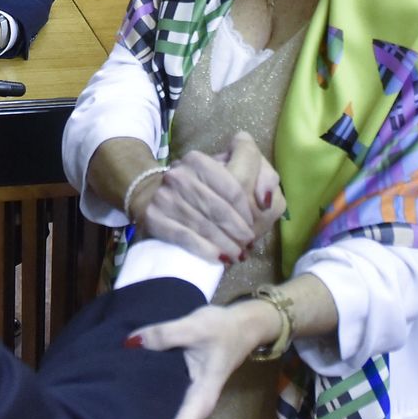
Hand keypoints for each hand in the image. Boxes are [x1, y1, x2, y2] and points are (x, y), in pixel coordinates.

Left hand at [127, 297, 283, 418]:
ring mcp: (187, 398)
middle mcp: (192, 406)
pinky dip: (144, 408)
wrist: (244, 324)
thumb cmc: (223, 330)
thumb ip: (163, 334)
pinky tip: (122, 407)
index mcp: (199, 400)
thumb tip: (130, 343)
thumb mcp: (195, 327)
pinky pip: (160, 404)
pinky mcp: (181, 387)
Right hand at [131, 132, 283, 262]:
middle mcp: (179, 175)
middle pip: (219, 209)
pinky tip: (219, 258)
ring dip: (225, 244)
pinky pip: (185, 237)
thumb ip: (259, 177)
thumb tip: (267, 200)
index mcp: (199, 160)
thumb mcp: (228, 171)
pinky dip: (205, 250)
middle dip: (237, 231)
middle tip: (247, 244)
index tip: (254, 224)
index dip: (247, 209)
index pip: (233, 186)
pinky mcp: (153, 217)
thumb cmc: (200, 186)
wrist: (150, 195)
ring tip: (237, 255)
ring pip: (204, 225)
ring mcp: (164, 196)